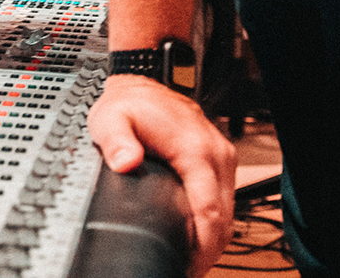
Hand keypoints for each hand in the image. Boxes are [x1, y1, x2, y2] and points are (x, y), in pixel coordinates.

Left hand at [88, 74, 236, 272]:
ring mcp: (221, 157)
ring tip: (191, 262)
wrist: (145, 82)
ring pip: (229, 212)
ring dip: (214, 240)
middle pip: (224, 219)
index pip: (210, 211)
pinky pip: (225, 200)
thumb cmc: (129, 102)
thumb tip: (126, 162)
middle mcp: (216, 153)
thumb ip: (115, 141)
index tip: (189, 267)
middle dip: (209, 252)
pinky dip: (215, 223)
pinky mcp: (220, 161)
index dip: (202, 247)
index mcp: (195, 149)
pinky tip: (199, 238)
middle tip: (186, 270)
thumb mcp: (110, 118)